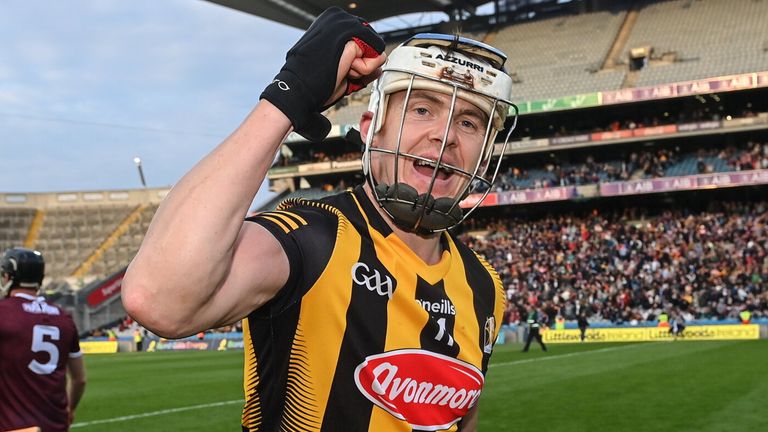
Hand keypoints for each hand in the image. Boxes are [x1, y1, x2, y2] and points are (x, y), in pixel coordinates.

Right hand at [260, 7, 385, 141]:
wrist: (300, 88)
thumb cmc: (313, 81)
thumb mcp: (340, 69)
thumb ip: (361, 63)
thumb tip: (380, 61)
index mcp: (333, 24)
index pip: (365, 43)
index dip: (358, 63)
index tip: (340, 70)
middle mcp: (340, 18)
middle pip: (373, 46)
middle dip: (362, 65)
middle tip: (340, 72)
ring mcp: (346, 23)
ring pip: (376, 51)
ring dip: (362, 68)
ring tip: (341, 70)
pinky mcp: (353, 33)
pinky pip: (377, 57)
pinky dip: (365, 70)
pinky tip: (345, 69)